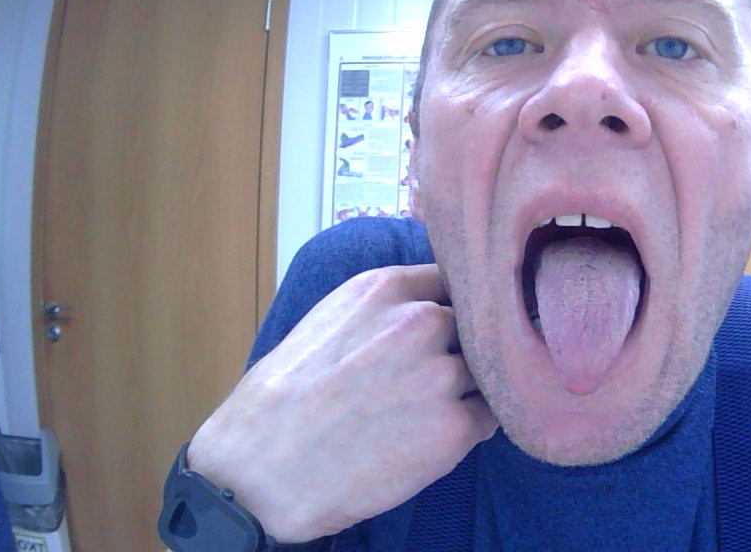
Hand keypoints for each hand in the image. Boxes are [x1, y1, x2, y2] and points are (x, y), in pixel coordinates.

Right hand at [185, 264, 497, 541]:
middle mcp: (421, 322)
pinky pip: (488, 417)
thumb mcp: (328, 320)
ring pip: (485, 370)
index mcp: (386, 289)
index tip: (448, 326)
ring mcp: (442, 374)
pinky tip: (432, 438)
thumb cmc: (281, 399)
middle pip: (474, 325)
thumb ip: (384, 309)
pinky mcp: (455, 428)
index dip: (453, 306)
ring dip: (468, 388)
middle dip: (459, 349)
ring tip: (425, 412)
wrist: (261, 470)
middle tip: (429, 380)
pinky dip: (471, 428)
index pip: (453, 280)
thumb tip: (430, 308)